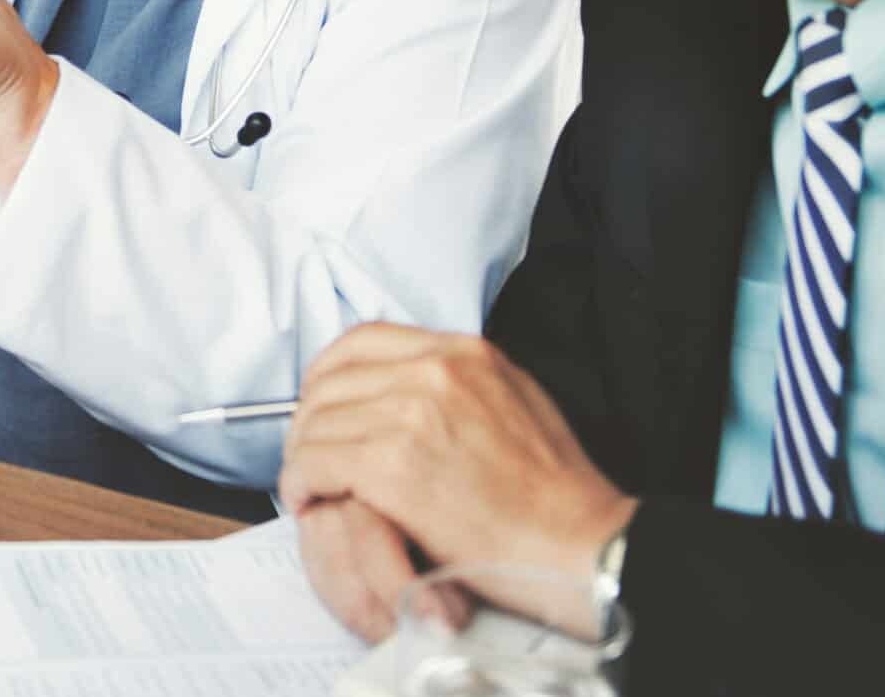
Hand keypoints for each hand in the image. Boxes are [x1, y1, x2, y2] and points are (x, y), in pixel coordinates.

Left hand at [279, 325, 636, 635]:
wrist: (581, 544)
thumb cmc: (556, 491)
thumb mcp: (515, 399)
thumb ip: (457, 381)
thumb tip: (400, 382)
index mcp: (462, 352)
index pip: (361, 341)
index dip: (327, 376)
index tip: (322, 407)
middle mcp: (433, 372)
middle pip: (329, 383)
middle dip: (310, 422)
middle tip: (311, 457)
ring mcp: (409, 415)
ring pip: (315, 424)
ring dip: (303, 458)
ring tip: (311, 486)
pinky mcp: (391, 466)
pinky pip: (314, 464)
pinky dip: (303, 485)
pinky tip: (313, 502)